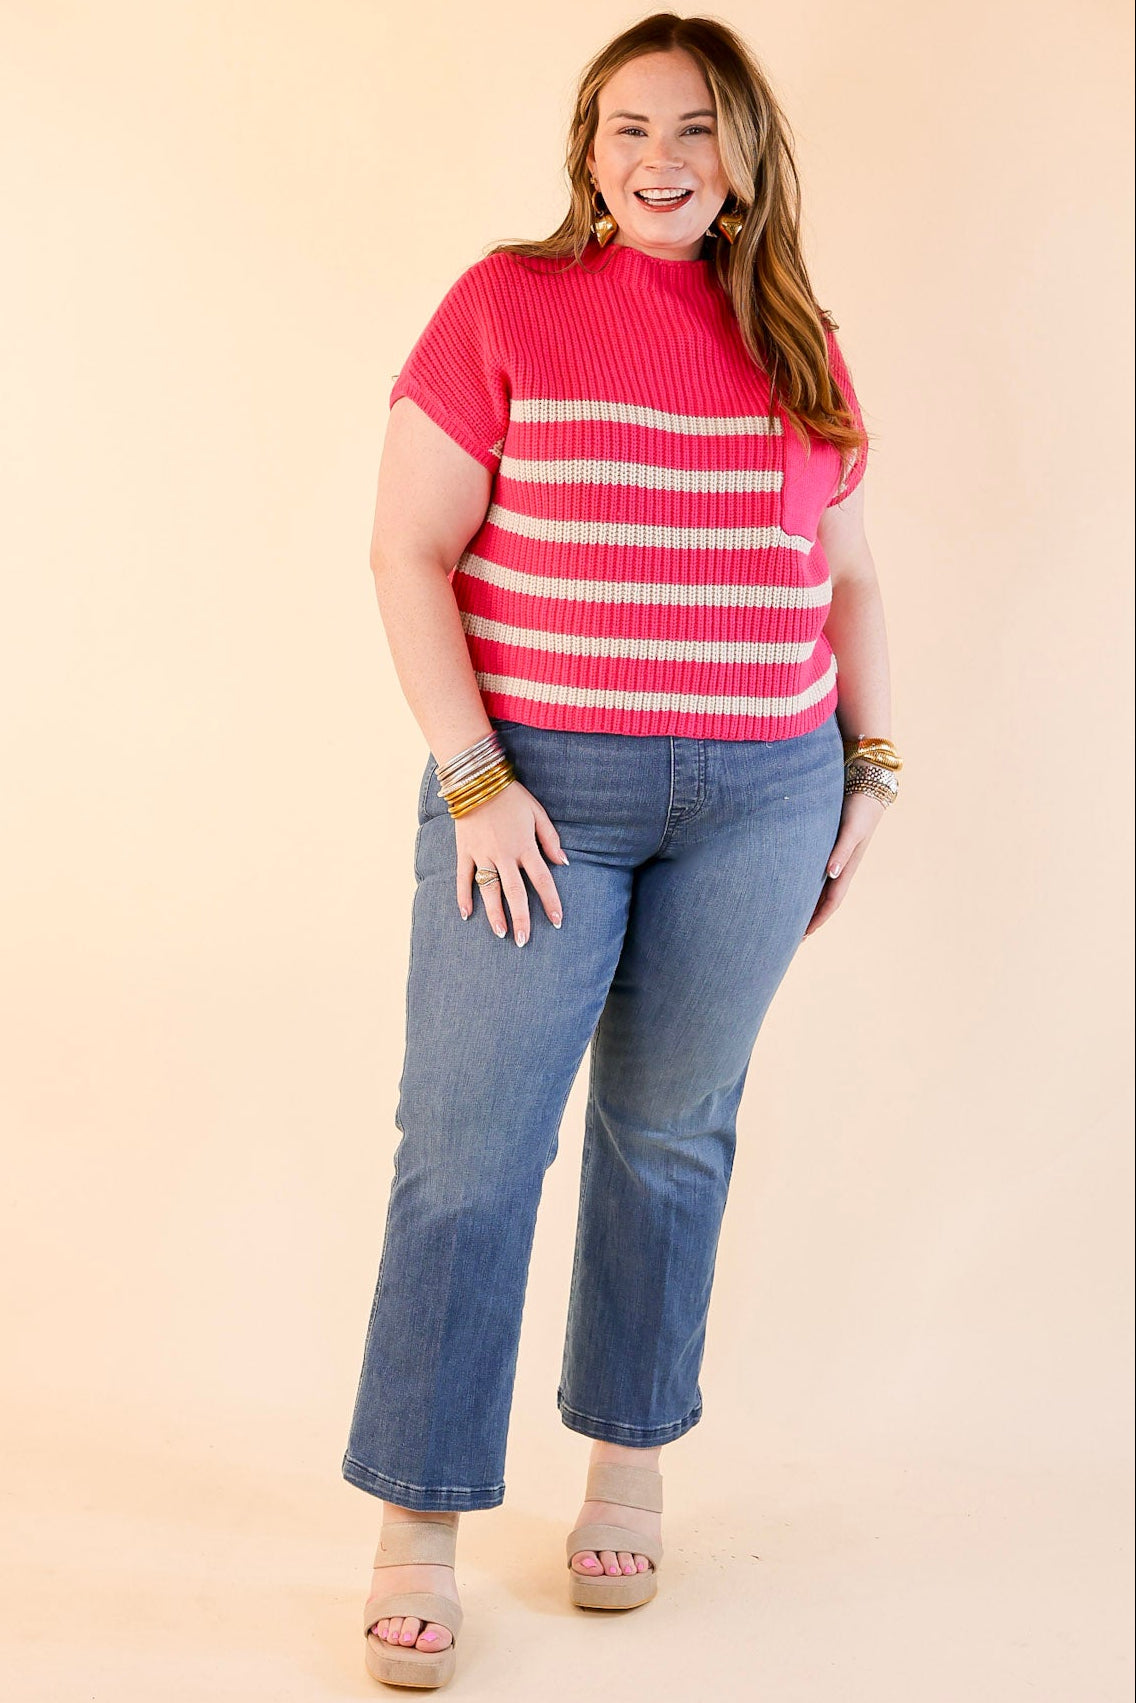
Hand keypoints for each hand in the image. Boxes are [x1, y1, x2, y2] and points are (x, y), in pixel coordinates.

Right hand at [454, 780, 568, 945]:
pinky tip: (466, 914)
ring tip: (501, 933)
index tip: (557, 921)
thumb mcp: (538, 813)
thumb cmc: (511, 796)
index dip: (550, 902)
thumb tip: (563, 862)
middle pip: (515, 893)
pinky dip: (463, 896)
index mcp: (525, 846)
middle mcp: (504, 855)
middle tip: (523, 940)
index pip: (542, 880)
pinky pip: (463, 878)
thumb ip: (550, 839)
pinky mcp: (465, 851)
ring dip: (495, 913)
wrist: (477, 780)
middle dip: (521, 918)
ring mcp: (482, 854)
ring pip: (489, 890)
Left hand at [802, 789, 886, 936]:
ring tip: (788, 918)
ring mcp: (835, 858)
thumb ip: (841, 851)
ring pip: (819, 889)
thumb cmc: (859, 809)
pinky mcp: (829, 847)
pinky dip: (805, 885)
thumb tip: (831, 874)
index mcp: (847, 867)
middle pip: (823, 901)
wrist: (868, 787)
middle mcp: (840, 867)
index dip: (817, 919)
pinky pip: (815, 873)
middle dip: (809, 918)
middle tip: (789, 936)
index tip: (802, 935)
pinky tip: (793, 886)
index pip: (831, 902)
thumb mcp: (851, 830)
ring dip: (807, 904)